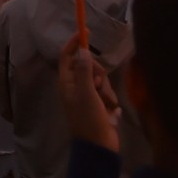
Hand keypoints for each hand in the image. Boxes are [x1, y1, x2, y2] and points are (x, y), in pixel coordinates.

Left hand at [55, 31, 119, 154]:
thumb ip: (84, 70)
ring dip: (105, 89)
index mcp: (67, 82)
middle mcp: (76, 86)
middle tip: (97, 84)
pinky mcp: (100, 103)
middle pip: (87, 65)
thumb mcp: (86, 93)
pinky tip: (110, 111)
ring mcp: (88, 95)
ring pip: (100, 78)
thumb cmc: (88, 119)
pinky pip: (107, 91)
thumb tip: (82, 50)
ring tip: (105, 103)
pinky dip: (110, 99)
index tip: (86, 31)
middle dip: (96, 72)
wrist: (99, 146)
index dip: (75, 43)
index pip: (67, 56)